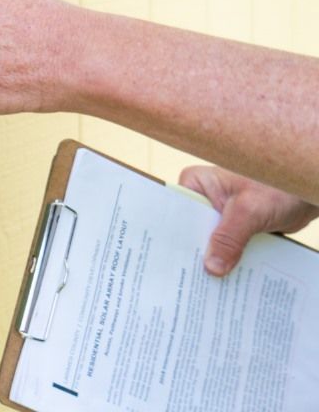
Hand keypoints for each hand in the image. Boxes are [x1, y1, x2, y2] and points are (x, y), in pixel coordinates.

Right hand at [179, 165, 318, 276]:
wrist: (308, 193)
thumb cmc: (279, 187)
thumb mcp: (250, 211)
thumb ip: (229, 238)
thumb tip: (211, 269)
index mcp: (196, 185)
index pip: (176, 214)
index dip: (173, 238)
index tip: (169, 263)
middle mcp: (203, 200)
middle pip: (191, 233)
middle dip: (194, 255)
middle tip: (189, 283)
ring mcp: (219, 217)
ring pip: (210, 244)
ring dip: (214, 263)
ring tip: (207, 290)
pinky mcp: (235, 230)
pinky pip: (227, 250)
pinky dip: (230, 264)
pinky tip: (229, 283)